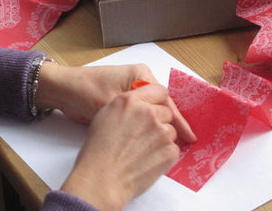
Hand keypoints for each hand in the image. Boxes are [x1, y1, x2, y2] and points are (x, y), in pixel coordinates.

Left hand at [37, 62, 195, 142]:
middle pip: (161, 106)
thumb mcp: (115, 102)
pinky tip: (154, 141)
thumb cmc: (87, 91)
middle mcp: (139, 81)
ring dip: (160, 127)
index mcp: (141, 75)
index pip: (165, 99)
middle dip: (172, 124)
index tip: (189, 136)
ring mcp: (131, 93)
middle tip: (186, 144)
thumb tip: (161, 129)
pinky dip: (147, 128)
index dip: (178, 120)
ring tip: (174, 145)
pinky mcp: (122, 104)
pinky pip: (140, 117)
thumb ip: (139, 114)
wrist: (62, 91)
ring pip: (152, 113)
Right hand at [60, 84, 179, 210]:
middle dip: (159, 121)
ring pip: (171, 130)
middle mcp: (148, 113)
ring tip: (142, 151)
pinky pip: (173, 148)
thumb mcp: (106, 115)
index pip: (158, 90)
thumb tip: (141, 105)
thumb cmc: (98, 151)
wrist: (101, 180)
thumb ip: (127, 104)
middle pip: (166, 111)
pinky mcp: (169, 150)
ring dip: (161, 138)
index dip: (157, 101)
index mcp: (130, 101)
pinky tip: (148, 160)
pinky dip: (164, 155)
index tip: (156, 108)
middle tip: (143, 136)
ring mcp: (161, 132)